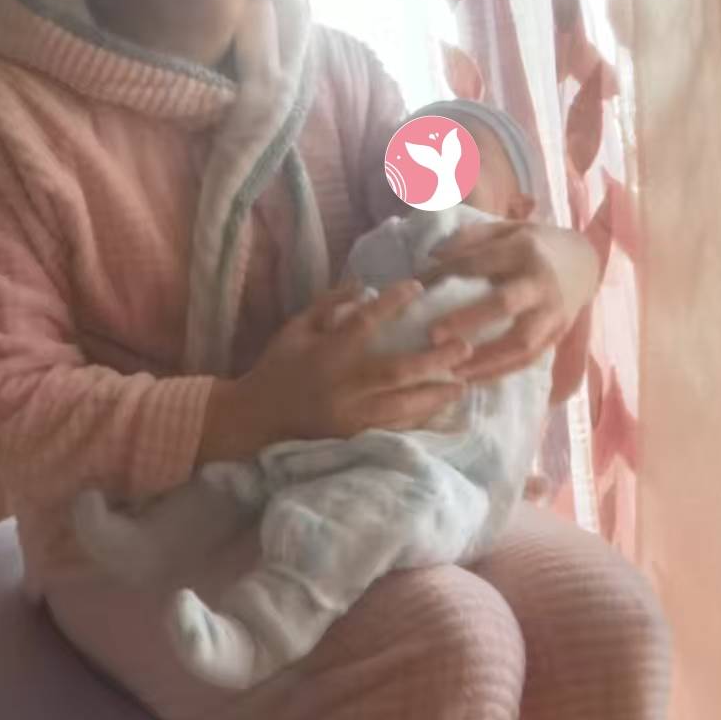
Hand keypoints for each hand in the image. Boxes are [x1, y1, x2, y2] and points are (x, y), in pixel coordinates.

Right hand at [198, 283, 471, 461]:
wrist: (256, 418)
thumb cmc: (277, 367)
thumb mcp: (296, 328)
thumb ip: (328, 304)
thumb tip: (364, 284)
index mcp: (328, 352)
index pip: (367, 321)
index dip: (394, 302)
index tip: (419, 287)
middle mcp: (343, 383)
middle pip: (398, 370)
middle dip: (435, 358)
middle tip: (464, 346)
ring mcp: (350, 414)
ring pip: (402, 405)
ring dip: (435, 394)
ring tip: (462, 384)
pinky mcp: (353, 436)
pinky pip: (393, 427)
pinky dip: (418, 419)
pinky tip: (439, 410)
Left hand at [418, 219, 598, 384]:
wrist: (585, 261)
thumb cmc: (534, 244)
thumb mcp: (506, 228)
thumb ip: (471, 238)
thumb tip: (432, 256)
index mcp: (524, 250)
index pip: (479, 264)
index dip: (446, 275)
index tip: (417, 288)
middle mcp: (541, 282)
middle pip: (504, 304)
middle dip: (467, 321)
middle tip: (432, 335)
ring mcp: (554, 312)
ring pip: (521, 342)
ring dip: (485, 359)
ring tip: (451, 369)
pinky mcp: (558, 335)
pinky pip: (529, 359)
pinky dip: (501, 372)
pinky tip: (473, 378)